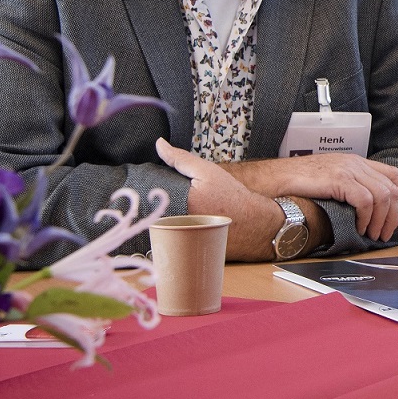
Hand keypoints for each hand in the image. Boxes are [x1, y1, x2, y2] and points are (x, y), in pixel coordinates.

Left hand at [155, 138, 288, 260]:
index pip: (147, 199)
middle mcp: (177, 226)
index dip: (143, 192)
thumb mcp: (207, 172)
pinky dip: (169, 236)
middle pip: (150, 215)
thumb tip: (159, 144)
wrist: (255, 224)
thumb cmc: (232, 196)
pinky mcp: (187, 254)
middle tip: (159, 200)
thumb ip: (180, 159)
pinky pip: (170, 244)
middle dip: (150, 207)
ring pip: (157, 231)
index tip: (142, 189)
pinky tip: (177, 228)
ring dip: (157, 223)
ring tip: (167, 214)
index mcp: (178, 204)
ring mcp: (182, 243)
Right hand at [222, 154, 397, 241]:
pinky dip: (368, 217)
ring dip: (382, 220)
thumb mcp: (327, 182)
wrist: (269, 180)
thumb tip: (364, 213)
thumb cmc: (293, 186)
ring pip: (383, 195)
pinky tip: (359, 228)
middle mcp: (354, 163)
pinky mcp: (337, 179)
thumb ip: (346, 189)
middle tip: (385, 233)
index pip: (392, 174)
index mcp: (354, 162)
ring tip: (372, 235)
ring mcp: (346, 169)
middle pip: (392, 186)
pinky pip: (366, 200)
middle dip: (394, 214)